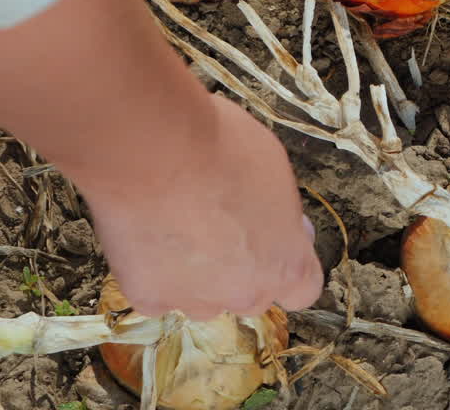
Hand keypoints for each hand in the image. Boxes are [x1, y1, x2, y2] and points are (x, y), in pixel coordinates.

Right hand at [82, 95, 323, 318]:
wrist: (156, 150)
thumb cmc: (224, 149)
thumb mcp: (277, 175)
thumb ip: (280, 217)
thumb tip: (276, 225)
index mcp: (287, 266)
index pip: (301, 291)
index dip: (285, 265)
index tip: (273, 240)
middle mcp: (245, 294)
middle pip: (250, 295)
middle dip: (241, 269)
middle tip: (219, 226)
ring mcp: (195, 301)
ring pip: (202, 298)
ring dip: (196, 275)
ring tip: (178, 227)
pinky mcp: (148, 298)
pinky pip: (157, 294)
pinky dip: (154, 272)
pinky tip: (149, 236)